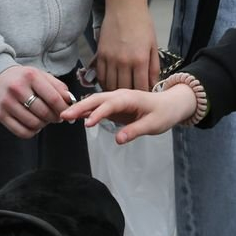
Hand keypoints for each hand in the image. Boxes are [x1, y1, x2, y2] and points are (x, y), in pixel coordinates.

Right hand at [0, 66, 74, 138]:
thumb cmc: (22, 78)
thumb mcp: (39, 75)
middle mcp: (17, 88)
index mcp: (30, 76)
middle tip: (56, 117)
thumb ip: (57, 87)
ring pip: (34, 123)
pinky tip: (33, 124)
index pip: (53, 98)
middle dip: (55, 118)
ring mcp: (7, 103)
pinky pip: (22, 132)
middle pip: (44, 113)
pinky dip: (32, 131)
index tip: (68, 113)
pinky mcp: (0, 115)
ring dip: (44, 125)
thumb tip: (71, 101)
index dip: (64, 109)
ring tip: (44, 119)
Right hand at [61, 86, 195, 143]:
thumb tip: (118, 140)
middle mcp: (120, 95)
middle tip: (64, 115)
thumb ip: (135, 131)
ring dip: (80, 107)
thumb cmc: (164, 113)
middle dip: (80, 106)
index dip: (98, 113)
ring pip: (94, 101)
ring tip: (64, 115)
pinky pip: (98, 107)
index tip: (87, 124)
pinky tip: (75, 116)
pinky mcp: (114, 106)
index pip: (110, 104)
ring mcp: (116, 100)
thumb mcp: (153, 125)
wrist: (171, 104)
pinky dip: (86, 110)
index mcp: (130, 98)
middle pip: (97, 99)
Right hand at [93, 2, 159, 92]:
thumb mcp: (153, 46)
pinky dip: (105, 84)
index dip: (143, 97)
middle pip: (125, 90)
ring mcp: (110, 59)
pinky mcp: (100, 55)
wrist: (124, 7)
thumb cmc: (142, 24)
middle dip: (129, 99)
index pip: (141, 88)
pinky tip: (110, 86)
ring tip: (121, 98)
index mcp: (140, 60)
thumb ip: (153, 68)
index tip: (144, 101)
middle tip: (132, 104)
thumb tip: (152, 86)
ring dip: (116, 94)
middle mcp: (124, 62)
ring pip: (111, 86)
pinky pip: (101, 76)